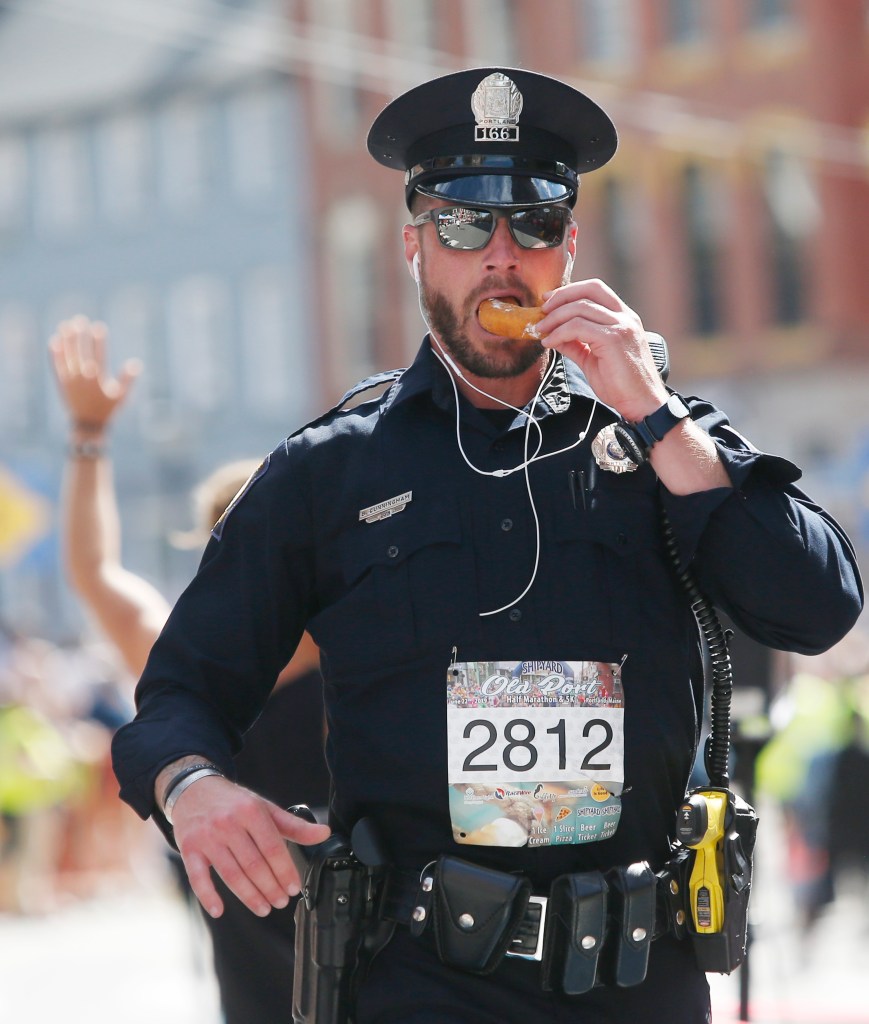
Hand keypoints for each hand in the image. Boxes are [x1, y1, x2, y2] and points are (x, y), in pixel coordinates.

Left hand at [49, 316, 140, 432]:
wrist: (87, 424)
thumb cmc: (107, 410)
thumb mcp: (121, 396)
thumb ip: (128, 380)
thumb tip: (136, 364)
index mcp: (98, 379)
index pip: (99, 354)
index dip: (99, 340)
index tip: (98, 327)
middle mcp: (83, 377)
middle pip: (81, 352)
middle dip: (80, 335)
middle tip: (80, 320)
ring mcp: (70, 380)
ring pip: (67, 356)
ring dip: (66, 340)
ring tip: (66, 325)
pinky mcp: (61, 383)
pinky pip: (57, 365)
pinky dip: (55, 354)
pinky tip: (54, 341)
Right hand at [170, 775, 331, 917]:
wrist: (193, 789)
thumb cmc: (234, 802)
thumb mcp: (265, 808)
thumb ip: (294, 825)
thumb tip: (324, 833)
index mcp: (251, 811)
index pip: (273, 848)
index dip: (285, 871)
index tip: (294, 888)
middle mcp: (228, 823)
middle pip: (254, 865)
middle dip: (271, 888)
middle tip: (281, 902)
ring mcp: (207, 837)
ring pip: (231, 874)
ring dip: (250, 896)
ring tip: (264, 908)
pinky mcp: (189, 848)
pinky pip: (198, 877)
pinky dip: (208, 897)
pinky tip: (219, 911)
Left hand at [537, 279, 667, 421]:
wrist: (641, 403)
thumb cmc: (621, 384)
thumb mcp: (593, 359)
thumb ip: (576, 344)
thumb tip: (553, 335)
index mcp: (623, 317)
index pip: (595, 289)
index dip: (569, 291)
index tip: (549, 300)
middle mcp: (625, 317)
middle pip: (589, 290)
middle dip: (561, 296)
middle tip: (541, 311)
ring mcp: (621, 326)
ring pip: (580, 307)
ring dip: (555, 317)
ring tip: (541, 330)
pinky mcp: (613, 339)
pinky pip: (578, 327)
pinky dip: (559, 332)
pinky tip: (550, 342)